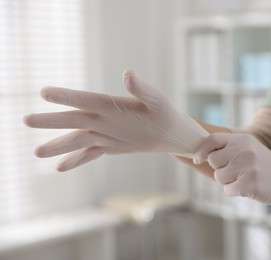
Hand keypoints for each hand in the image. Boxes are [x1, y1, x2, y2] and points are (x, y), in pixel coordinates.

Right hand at [23, 70, 207, 170]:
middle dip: (51, 121)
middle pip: (74, 120)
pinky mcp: (109, 147)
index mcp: (111, 104)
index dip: (67, 97)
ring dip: (58, 146)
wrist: (169, 132)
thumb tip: (128, 73)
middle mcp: (103, 119)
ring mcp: (104, 134)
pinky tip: (60, 168)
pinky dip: (76, 161)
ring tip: (36, 152)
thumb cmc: (165, 112)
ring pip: (77, 140)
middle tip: (26, 120)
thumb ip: (142, 88)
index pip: (85, 100)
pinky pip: (90, 155)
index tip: (45, 93)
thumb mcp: (156, 100)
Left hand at [193, 133, 270, 212]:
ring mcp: (248, 167)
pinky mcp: (251, 184)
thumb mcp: (248, 147)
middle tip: (234, 170)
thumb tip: (200, 152)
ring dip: (227, 181)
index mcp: (242, 139)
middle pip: (213, 161)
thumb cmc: (262, 165)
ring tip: (243, 178)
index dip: (201, 150)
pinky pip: (228, 190)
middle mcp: (245, 150)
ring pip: (219, 177)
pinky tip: (247, 187)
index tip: (197, 159)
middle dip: (219, 169)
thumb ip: (228, 147)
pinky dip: (234, 191)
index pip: (212, 140)